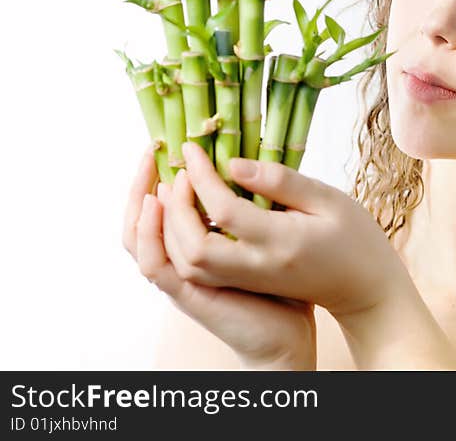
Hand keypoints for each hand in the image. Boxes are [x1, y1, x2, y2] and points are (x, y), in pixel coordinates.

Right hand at [123, 147, 316, 369]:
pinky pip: (155, 263)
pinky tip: (157, 203)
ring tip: (155, 169)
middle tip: (154, 148)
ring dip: (141, 202)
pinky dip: (149, 233)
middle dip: (141, 183)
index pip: (164, 210)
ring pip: (140, 239)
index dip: (159, 178)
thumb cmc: (284, 286)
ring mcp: (182, 279)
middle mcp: (184, 262)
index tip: (173, 144)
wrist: (292, 335)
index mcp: (201, 247)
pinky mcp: (188, 294)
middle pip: (142, 220)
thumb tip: (243, 165)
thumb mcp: (272, 234)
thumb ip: (255, 204)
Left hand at [163, 142, 410, 319]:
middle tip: (180, 172)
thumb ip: (282, 182)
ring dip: (174, 229)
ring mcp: (249, 280)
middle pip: (193, 248)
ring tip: (179, 190)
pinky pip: (200, 270)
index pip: (223, 209)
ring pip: (190, 265)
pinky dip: (183, 243)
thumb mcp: (329, 199)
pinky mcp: (246, 284)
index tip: (193, 147)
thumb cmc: (355, 238)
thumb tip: (234, 165)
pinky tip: (190, 215)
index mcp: (281, 241)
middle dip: (176, 209)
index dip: (202, 175)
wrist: (365, 290)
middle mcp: (258, 266)